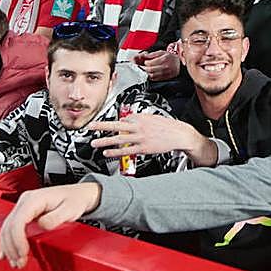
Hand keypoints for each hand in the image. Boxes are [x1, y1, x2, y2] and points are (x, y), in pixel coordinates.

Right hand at [0, 182, 102, 268]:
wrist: (78, 195)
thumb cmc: (75, 200)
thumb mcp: (70, 209)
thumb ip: (56, 217)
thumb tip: (42, 225)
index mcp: (34, 199)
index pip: (18, 221)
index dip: (18, 240)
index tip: (23, 254)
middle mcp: (25, 201)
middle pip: (9, 227)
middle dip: (12, 248)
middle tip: (20, 263)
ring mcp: (23, 207)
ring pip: (7, 229)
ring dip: (9, 248)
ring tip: (16, 262)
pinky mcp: (24, 214)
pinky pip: (10, 229)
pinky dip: (8, 243)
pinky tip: (7, 255)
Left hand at [90, 112, 214, 164]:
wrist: (180, 135)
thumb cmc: (168, 127)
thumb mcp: (153, 117)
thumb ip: (140, 119)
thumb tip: (129, 120)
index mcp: (141, 117)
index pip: (124, 118)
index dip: (117, 122)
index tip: (108, 124)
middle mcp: (139, 127)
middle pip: (117, 126)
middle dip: (102, 126)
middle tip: (90, 126)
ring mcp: (140, 138)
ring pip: (119, 139)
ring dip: (105, 141)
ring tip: (94, 143)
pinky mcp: (143, 148)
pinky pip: (126, 150)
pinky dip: (115, 152)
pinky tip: (107, 153)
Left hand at [138, 49, 180, 81]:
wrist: (179, 63)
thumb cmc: (170, 57)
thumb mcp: (162, 52)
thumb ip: (152, 54)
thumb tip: (144, 56)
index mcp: (164, 59)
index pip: (150, 63)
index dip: (145, 63)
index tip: (145, 62)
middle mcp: (165, 66)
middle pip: (150, 70)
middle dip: (144, 68)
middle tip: (143, 66)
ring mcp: (166, 73)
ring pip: (152, 75)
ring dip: (147, 73)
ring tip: (146, 70)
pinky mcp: (166, 78)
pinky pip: (155, 79)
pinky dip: (151, 77)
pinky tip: (151, 74)